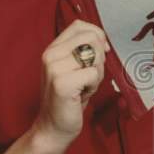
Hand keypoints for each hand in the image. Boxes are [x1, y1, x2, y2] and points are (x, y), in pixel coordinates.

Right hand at [34, 19, 108, 146]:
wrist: (53, 127)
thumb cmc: (68, 98)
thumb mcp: (74, 68)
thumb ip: (83, 51)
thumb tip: (103, 40)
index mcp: (52, 49)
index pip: (80, 26)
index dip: (97, 35)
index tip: (100, 51)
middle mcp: (50, 55)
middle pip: (91, 38)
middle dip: (99, 57)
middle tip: (89, 76)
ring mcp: (54, 68)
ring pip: (95, 56)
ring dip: (97, 73)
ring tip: (84, 86)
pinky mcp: (62, 83)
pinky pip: (94, 73)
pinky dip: (94, 85)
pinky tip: (82, 94)